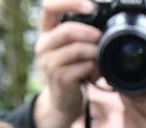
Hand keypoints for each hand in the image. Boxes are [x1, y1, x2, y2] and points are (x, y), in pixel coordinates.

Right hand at [31, 0, 101, 127]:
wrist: (63, 100)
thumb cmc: (71, 69)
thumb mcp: (71, 47)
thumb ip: (79, 32)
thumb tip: (102, 18)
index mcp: (46, 31)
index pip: (49, 6)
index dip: (69, 2)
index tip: (91, 7)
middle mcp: (43, 45)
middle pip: (66, 30)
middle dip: (88, 32)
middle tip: (100, 37)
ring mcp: (48, 62)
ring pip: (76, 49)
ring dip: (94, 52)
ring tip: (99, 58)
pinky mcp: (59, 78)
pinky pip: (83, 67)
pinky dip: (94, 68)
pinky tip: (96, 72)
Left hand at [126, 54, 145, 127]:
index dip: (142, 78)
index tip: (137, 71)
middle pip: (138, 96)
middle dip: (130, 87)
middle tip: (126, 79)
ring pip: (129, 107)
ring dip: (126, 98)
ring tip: (128, 94)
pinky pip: (126, 120)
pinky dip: (126, 113)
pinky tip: (131, 113)